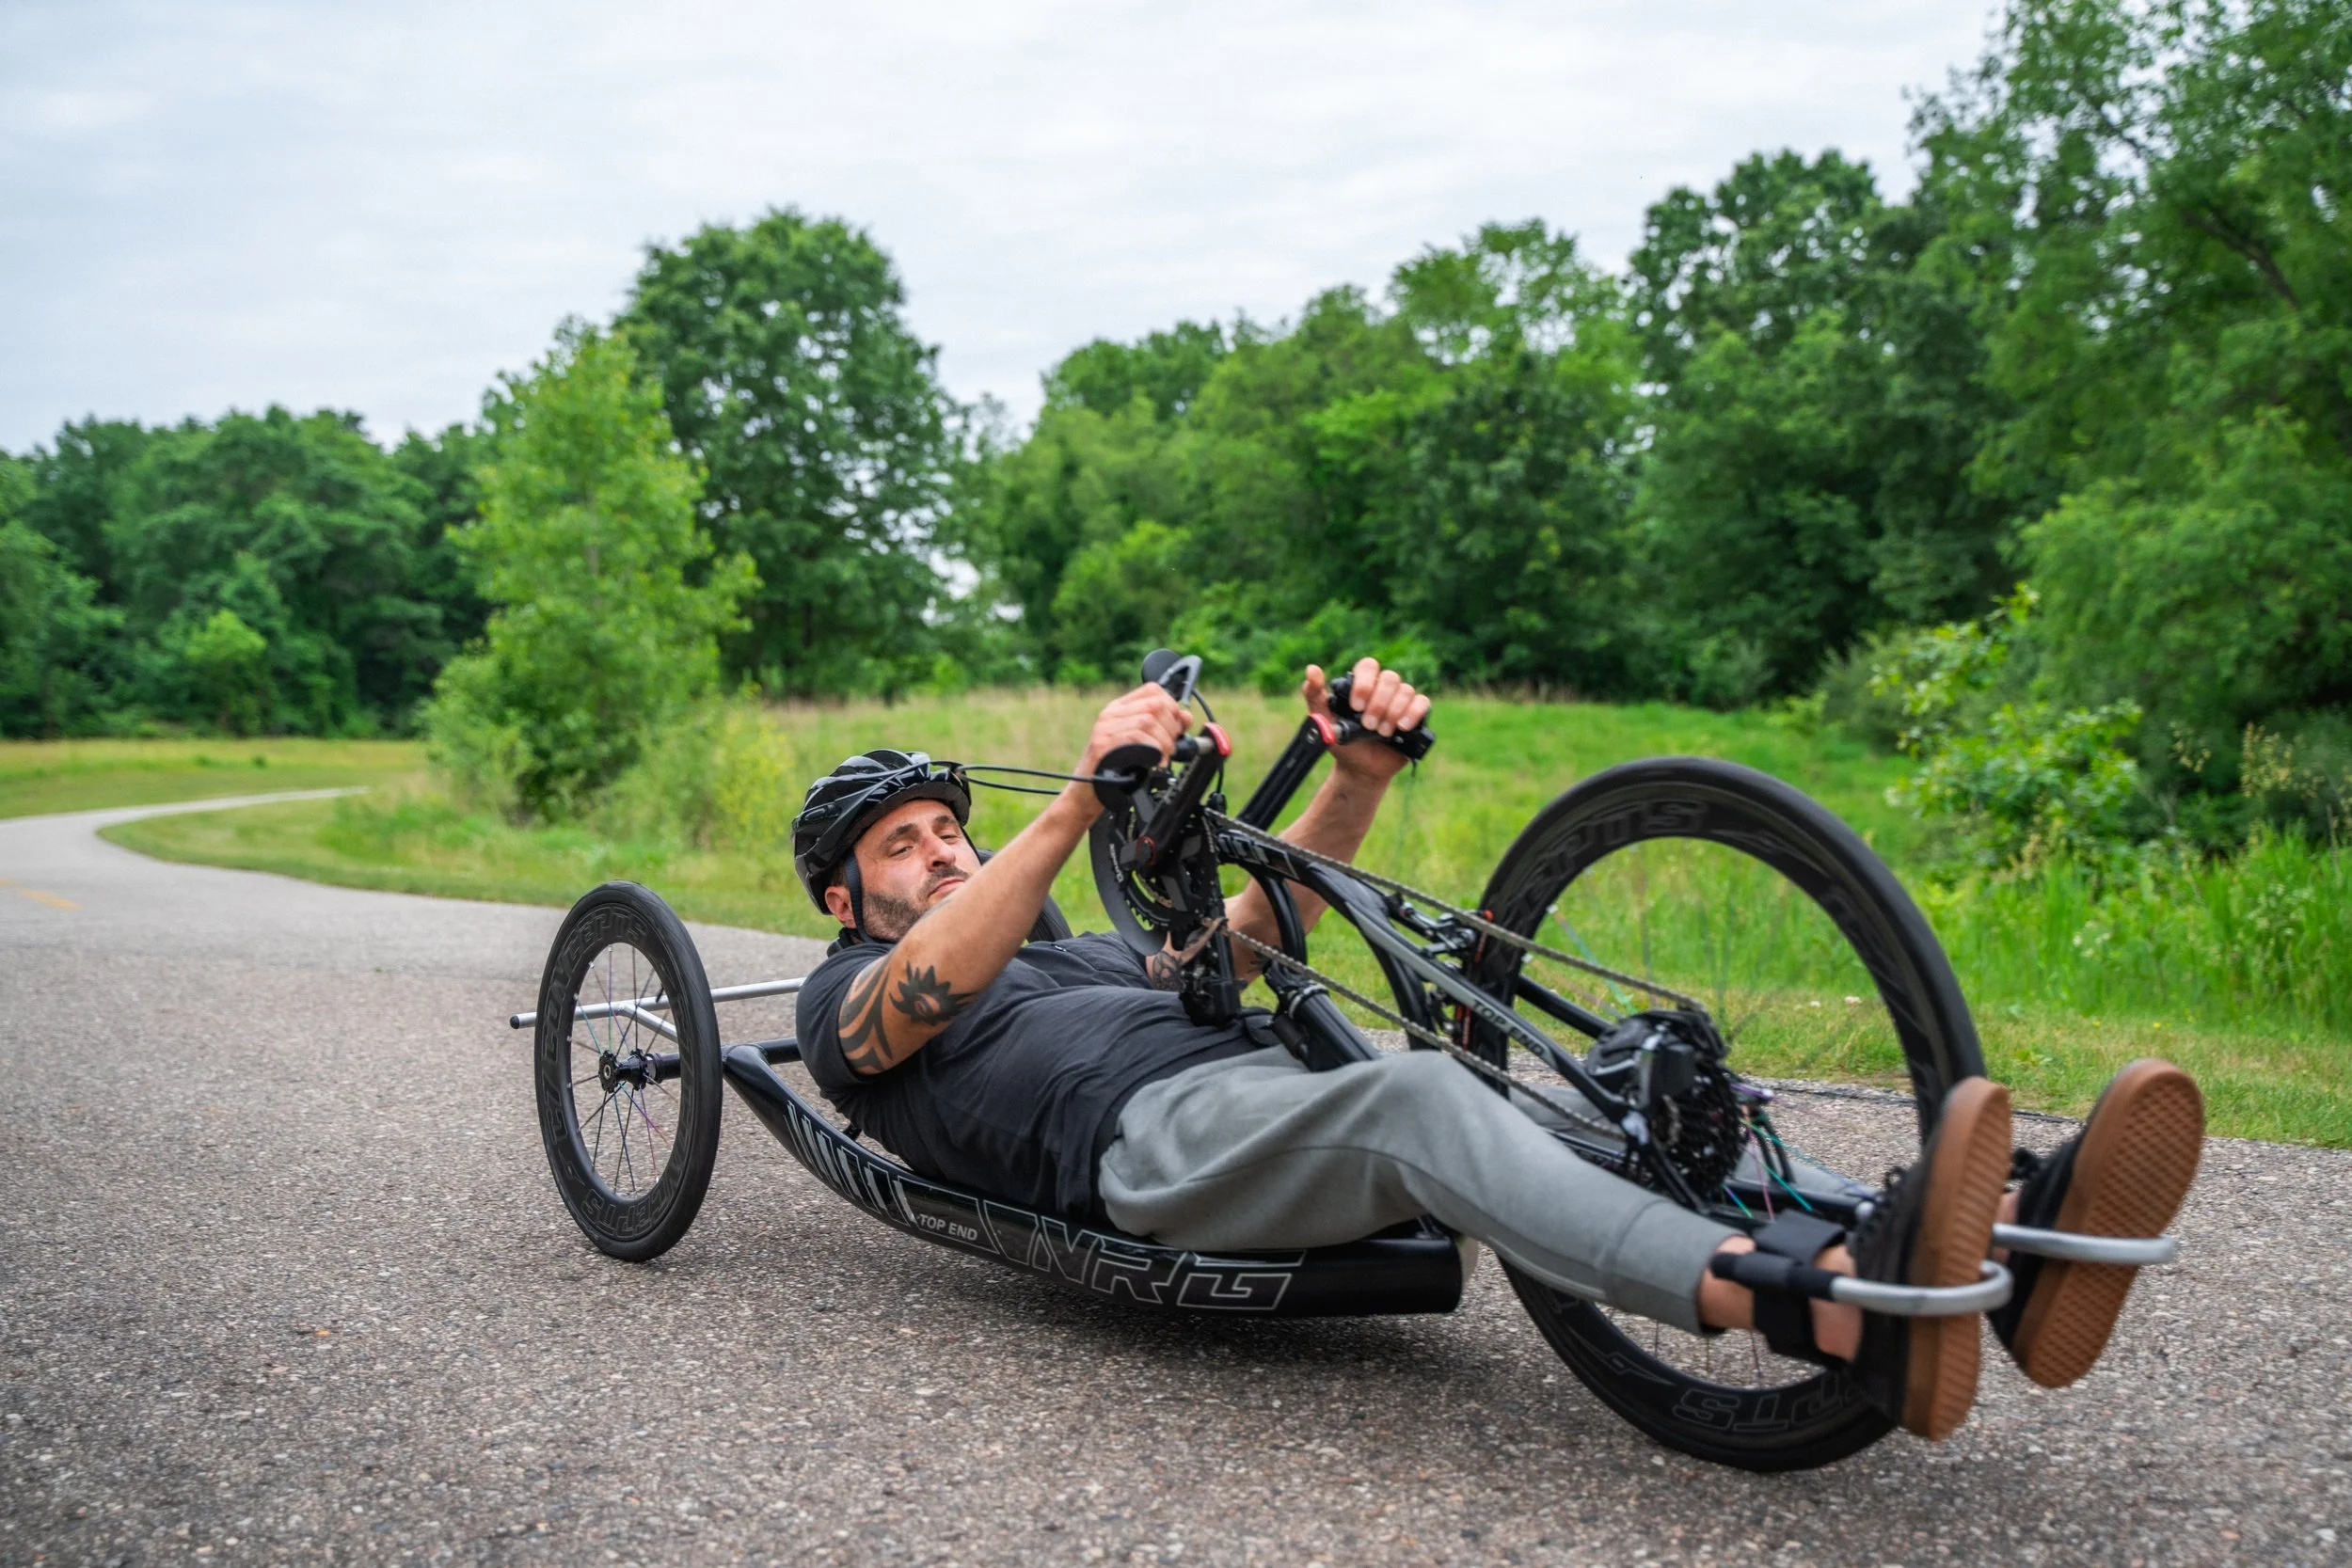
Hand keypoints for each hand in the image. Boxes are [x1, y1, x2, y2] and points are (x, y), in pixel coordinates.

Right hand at [1064, 682, 1192, 817]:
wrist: (1087, 794)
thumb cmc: (1115, 771)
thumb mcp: (1142, 745)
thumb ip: (1162, 728)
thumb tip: (1185, 717)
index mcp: (1119, 709)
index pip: (1153, 690)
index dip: (1172, 706)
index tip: (1177, 726)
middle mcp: (1110, 714)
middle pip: (1155, 704)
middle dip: (1172, 728)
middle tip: (1171, 747)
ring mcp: (1104, 728)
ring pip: (1148, 720)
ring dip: (1164, 742)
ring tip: (1164, 757)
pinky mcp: (1103, 744)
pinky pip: (1137, 737)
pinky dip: (1153, 750)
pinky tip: (1155, 762)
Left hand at [1303, 657, 1430, 781]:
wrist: (1359, 770)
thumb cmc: (1342, 743)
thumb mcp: (1323, 720)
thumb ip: (1314, 695)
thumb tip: (1312, 669)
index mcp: (1362, 685)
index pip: (1368, 667)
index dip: (1364, 684)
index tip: (1356, 706)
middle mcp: (1383, 689)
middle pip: (1390, 678)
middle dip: (1379, 703)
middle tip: (1368, 725)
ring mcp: (1401, 701)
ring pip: (1406, 690)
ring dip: (1393, 712)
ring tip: (1382, 733)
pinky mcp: (1415, 716)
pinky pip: (1422, 703)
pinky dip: (1413, 713)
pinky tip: (1402, 727)